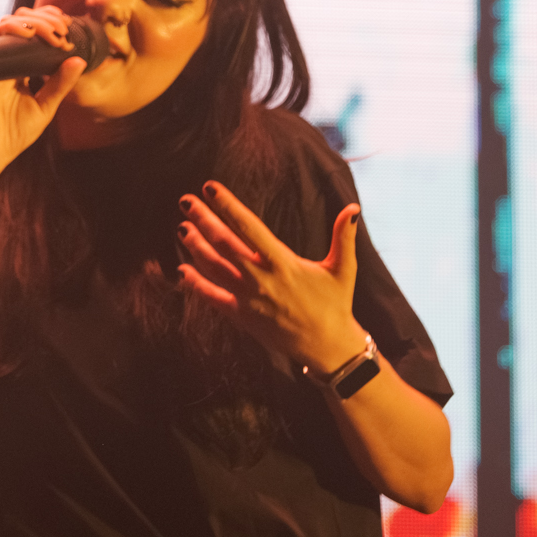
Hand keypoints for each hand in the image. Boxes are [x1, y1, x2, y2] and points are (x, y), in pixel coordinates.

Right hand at [0, 6, 86, 180]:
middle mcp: (7, 62)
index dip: (50, 21)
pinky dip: (12, 30)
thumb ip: (60, 85)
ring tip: (54, 33)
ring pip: (11, 25)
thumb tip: (78, 60)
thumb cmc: (12, 136)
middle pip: (24, 22)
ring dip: (34, 22)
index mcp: (22, 69)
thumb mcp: (44, 108)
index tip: (68, 27)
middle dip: (47, 18)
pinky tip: (29, 34)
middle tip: (64, 29)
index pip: (35, 34)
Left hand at [176, 182, 366, 372]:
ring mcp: (248, 298)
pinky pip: (213, 298)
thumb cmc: (335, 304)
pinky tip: (182, 270)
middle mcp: (261, 279)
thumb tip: (354, 208)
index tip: (211, 188)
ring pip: (215, 268)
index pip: (249, 227)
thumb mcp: (344, 269)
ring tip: (182, 227)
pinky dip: (196, 284)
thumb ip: (344, 238)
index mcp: (283, 263)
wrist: (327, 348)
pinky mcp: (242, 316)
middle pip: (225, 244)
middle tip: (186, 201)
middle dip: (204, 220)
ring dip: (195, 247)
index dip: (228, 206)